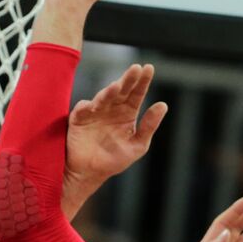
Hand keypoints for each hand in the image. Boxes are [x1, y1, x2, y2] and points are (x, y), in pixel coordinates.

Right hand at [63, 65, 166, 210]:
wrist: (90, 173)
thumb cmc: (114, 160)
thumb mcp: (137, 145)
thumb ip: (149, 126)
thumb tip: (163, 105)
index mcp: (127, 113)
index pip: (136, 94)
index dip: (143, 81)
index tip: (149, 68)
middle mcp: (112, 108)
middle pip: (122, 90)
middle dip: (128, 79)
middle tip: (136, 69)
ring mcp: (95, 112)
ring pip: (104, 97)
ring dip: (110, 91)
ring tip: (118, 86)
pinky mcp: (79, 118)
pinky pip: (83, 108)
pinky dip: (88, 106)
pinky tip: (95, 105)